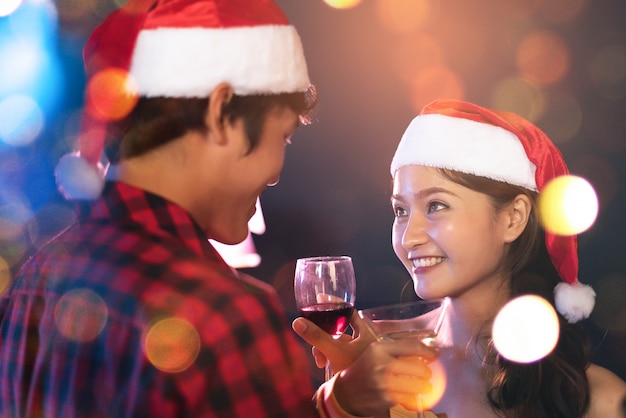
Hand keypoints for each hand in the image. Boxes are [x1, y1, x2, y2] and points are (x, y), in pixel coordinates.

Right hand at [293, 312, 438, 415]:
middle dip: (426, 372)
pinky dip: (416, 397)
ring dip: (425, 385)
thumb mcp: (357, 342)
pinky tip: (415, 395)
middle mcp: (382, 364)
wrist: (343, 394)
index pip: (413, 347)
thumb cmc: (354, 367)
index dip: (428, 351)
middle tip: (427, 372)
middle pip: (419, 367)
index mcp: (378, 348)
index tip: (434, 354)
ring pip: (418, 384)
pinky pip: (411, 397)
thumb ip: (360, 325)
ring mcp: (385, 383)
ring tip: (424, 384)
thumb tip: (347, 305)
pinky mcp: (386, 399)